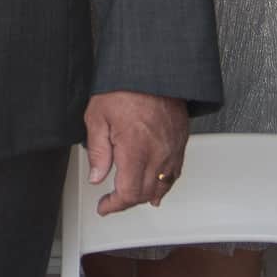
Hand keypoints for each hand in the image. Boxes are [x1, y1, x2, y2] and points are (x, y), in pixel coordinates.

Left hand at [84, 89, 189, 213]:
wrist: (153, 70)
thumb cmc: (125, 87)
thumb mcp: (97, 116)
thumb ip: (98, 151)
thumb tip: (97, 176)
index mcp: (135, 150)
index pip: (128, 193)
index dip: (114, 205)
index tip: (104, 206)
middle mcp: (158, 154)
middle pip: (145, 193)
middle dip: (127, 202)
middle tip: (111, 201)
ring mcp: (172, 149)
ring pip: (162, 186)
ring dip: (146, 195)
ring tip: (132, 199)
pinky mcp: (180, 142)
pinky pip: (175, 172)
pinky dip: (165, 184)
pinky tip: (158, 187)